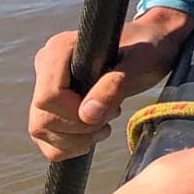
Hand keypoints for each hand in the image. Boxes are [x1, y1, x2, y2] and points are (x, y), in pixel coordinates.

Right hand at [27, 7, 193, 162]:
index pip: (49, 96)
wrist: (153, 46)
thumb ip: (115, 85)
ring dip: (77, 139)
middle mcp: (45, 66)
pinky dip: (70, 147)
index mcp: (60, 49)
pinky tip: (94, 133)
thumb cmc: (149, 49)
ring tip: (106, 120)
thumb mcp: (140, 63)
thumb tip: (87, 115)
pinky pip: (45, 140)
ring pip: (41, 131)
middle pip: (42, 118)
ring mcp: (43, 87)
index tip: (111, 109)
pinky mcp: (50, 105)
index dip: (76, 113)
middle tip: (113, 114)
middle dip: (81, 128)